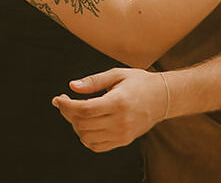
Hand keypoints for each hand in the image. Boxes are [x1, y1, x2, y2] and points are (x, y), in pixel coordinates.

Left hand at [51, 68, 165, 151]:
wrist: (162, 98)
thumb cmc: (139, 83)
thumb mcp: (117, 74)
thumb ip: (94, 81)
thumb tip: (72, 86)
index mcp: (118, 102)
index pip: (85, 110)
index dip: (67, 105)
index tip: (58, 98)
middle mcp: (120, 121)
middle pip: (83, 124)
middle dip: (68, 113)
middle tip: (65, 102)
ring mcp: (122, 134)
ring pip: (87, 137)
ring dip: (75, 125)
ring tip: (77, 112)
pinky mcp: (123, 141)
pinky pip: (96, 146)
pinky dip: (85, 137)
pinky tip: (86, 123)